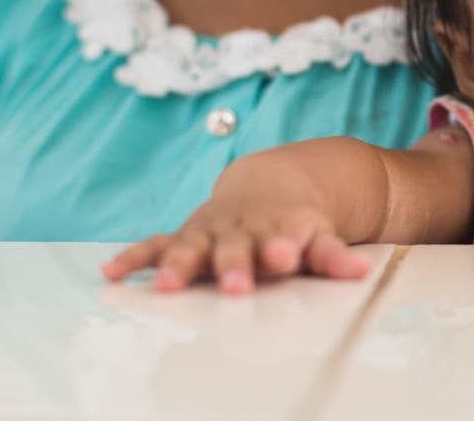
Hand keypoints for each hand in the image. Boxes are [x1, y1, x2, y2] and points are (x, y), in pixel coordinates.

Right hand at [100, 172, 370, 293]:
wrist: (268, 186)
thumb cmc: (292, 222)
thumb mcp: (318, 234)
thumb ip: (333, 255)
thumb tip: (361, 271)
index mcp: (277, 229)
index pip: (281, 239)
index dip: (282, 248)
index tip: (284, 256)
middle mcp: (240, 230)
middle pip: (235, 249)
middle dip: (232, 266)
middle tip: (232, 285)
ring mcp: (209, 232)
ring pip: (191, 247)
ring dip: (178, 266)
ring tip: (166, 286)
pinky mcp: (183, 237)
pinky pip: (155, 246)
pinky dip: (134, 257)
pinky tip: (112, 272)